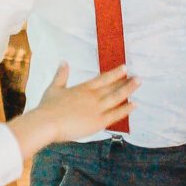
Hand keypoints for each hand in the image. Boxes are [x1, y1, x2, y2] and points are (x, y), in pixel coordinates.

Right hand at [13, 63, 136, 159]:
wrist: (47, 123)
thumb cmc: (47, 108)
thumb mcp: (54, 88)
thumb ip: (61, 75)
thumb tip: (63, 62)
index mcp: (82, 89)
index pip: (102, 78)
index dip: (115, 73)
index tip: (124, 68)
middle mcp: (92, 97)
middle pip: (113, 87)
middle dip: (126, 81)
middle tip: (138, 77)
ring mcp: (97, 109)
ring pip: (117, 97)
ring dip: (129, 90)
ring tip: (139, 83)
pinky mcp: (98, 122)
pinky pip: (115, 115)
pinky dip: (126, 109)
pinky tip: (134, 105)